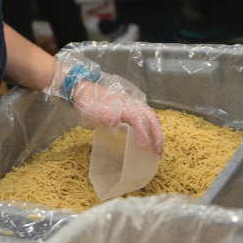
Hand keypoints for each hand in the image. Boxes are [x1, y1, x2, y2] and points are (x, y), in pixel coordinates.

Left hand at [44, 52, 163, 155]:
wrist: (83, 90)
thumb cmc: (86, 103)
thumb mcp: (90, 111)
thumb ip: (102, 115)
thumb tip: (115, 120)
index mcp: (121, 104)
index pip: (138, 118)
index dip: (143, 133)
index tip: (145, 147)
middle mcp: (130, 103)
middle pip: (150, 117)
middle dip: (157, 135)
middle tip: (158, 152)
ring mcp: (132, 105)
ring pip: (151, 117)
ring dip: (157, 133)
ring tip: (159, 150)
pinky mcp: (131, 108)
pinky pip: (147, 118)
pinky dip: (152, 129)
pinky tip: (153, 140)